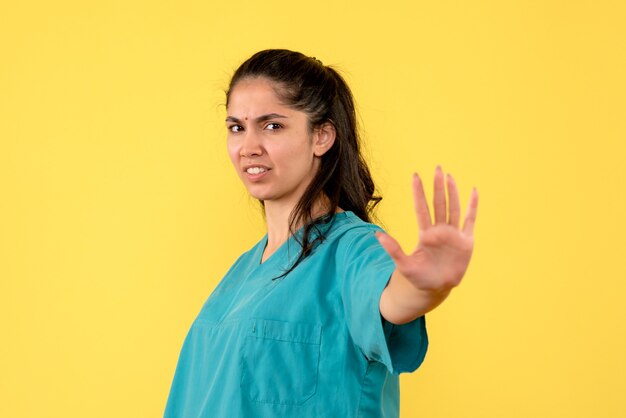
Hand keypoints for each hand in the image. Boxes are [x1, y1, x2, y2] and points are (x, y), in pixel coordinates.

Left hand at [375, 166, 478, 292]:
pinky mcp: (466, 241)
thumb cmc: (419, 277)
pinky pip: (470, 220)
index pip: (421, 208)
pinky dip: (472, 206)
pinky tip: (473, 191)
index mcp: (425, 234)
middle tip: (437, 168)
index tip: (415, 176)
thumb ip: (393, 249)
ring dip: (453, 192)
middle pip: (439, 203)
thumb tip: (376, 235)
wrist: (436, 289)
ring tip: (449, 176)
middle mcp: (439, 230)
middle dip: (437, 186)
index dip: (418, 192)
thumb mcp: (404, 264)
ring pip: (453, 208)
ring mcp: (453, 235)